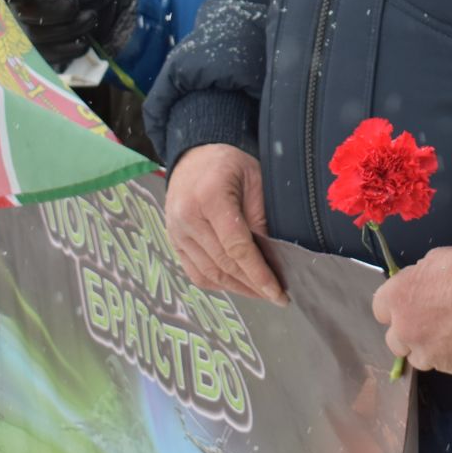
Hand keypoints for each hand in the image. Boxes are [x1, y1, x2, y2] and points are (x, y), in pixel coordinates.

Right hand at [4, 0, 135, 68]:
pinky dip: (75, 47)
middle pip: (24, 17)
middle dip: (59, 11)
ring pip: (39, 40)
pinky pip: (51, 59)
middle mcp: (20, 14)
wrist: (117, 10)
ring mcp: (30, 39)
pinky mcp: (44, 59)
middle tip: (77, 3)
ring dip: (73, 28)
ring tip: (89, 16)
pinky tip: (84, 37)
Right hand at [165, 143, 285, 305]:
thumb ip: (262, 214)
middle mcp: (188, 217)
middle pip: (223, 263)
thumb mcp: (255, 177)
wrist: (193, 156)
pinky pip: (195, 272)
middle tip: (276, 296)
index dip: (258, 273)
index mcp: (210, 197)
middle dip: (252, 285)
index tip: (277, 291)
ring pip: (209, 273)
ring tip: (261, 294)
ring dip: (237, 288)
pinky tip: (238, 285)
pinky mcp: (174, 241)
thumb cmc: (228, 164)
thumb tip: (274, 254)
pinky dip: (218, 283)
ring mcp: (177, 232)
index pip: (237, 246)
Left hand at [371, 246, 451, 374]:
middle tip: (433, 322)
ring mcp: (428, 354)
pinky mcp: (451, 368)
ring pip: (420, 358)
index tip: (411, 304)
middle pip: (395, 341)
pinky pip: (446, 364)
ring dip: (430, 348)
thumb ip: (417, 281)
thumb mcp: (434, 261)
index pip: (380, 310)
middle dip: (409, 333)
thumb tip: (418, 289)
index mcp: (396, 298)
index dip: (398, 306)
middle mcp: (405, 331)